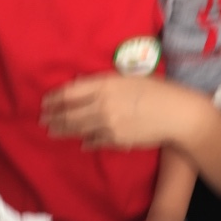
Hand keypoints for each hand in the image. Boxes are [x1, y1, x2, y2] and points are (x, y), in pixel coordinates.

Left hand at [43, 75, 180, 147]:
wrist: (177, 114)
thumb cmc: (159, 90)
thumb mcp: (130, 78)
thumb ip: (106, 83)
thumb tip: (85, 87)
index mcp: (105, 85)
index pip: (70, 92)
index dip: (55, 98)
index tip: (46, 101)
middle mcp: (102, 105)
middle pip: (69, 113)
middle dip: (53, 116)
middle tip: (42, 118)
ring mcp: (107, 125)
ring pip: (77, 129)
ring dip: (62, 130)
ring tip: (52, 130)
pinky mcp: (116, 140)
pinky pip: (94, 141)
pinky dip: (86, 141)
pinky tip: (81, 142)